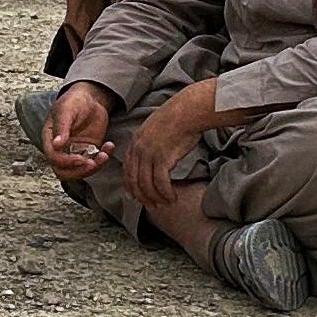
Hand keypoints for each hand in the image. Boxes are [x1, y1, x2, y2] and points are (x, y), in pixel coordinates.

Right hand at [40, 82, 116, 179]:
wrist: (91, 98)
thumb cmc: (74, 100)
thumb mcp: (67, 110)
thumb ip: (61, 127)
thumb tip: (56, 144)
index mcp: (50, 138)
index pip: (54, 158)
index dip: (66, 162)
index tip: (80, 159)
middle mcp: (61, 148)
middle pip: (64, 171)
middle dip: (79, 171)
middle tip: (92, 164)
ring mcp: (75, 151)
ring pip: (80, 170)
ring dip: (93, 167)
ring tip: (104, 155)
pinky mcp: (89, 151)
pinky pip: (94, 162)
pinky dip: (103, 158)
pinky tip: (109, 146)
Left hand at [122, 76, 222, 210]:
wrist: (188, 111)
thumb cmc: (177, 118)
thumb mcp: (155, 128)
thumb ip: (149, 143)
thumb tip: (153, 157)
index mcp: (135, 141)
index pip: (127, 169)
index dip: (130, 186)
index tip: (135, 196)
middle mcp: (138, 149)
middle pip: (134, 180)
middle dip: (142, 197)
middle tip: (151, 206)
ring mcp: (149, 154)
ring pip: (147, 185)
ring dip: (156, 198)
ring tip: (165, 203)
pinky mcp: (162, 159)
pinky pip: (160, 183)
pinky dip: (166, 193)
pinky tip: (172, 197)